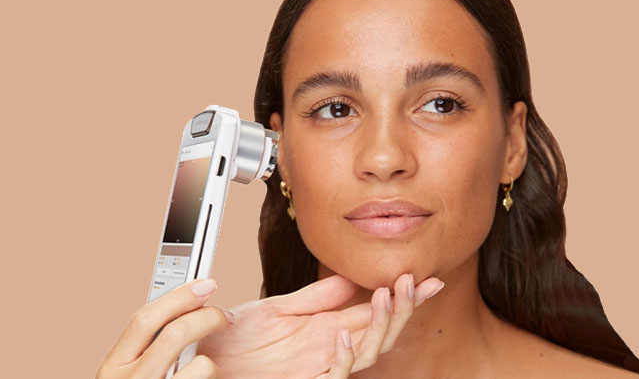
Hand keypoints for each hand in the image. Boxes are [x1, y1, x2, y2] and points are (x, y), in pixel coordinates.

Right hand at [96, 278, 231, 378]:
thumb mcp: (127, 373)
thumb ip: (146, 345)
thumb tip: (185, 306)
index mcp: (113, 367)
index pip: (145, 318)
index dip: (179, 296)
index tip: (206, 284)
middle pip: (177, 334)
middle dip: (208, 317)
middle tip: (225, 317)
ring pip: (201, 365)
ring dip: (211, 362)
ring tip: (207, 369)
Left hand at [197, 273, 444, 377]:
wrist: (206, 362)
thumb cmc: (236, 342)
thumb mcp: (275, 309)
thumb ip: (313, 297)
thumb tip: (349, 278)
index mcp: (327, 328)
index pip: (373, 311)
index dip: (401, 297)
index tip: (425, 277)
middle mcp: (330, 349)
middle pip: (380, 333)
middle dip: (402, 309)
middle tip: (413, 282)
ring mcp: (320, 368)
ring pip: (367, 354)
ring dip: (380, 326)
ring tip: (386, 295)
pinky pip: (334, 376)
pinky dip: (343, 358)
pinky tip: (344, 333)